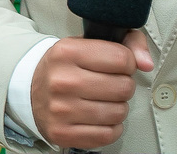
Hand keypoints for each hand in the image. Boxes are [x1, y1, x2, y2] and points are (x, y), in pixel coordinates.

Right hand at [31, 30, 153, 149]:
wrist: (30, 90)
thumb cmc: (64, 67)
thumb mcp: (87, 43)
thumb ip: (125, 42)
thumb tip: (146, 62)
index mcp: (66, 52)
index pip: (121, 58)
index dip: (127, 62)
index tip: (118, 64)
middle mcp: (62, 80)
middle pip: (123, 87)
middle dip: (123, 85)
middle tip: (110, 83)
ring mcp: (61, 109)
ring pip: (118, 112)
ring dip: (118, 107)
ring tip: (104, 100)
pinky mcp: (62, 132)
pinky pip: (108, 134)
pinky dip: (111, 127)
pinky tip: (100, 117)